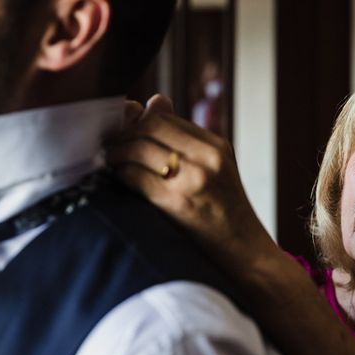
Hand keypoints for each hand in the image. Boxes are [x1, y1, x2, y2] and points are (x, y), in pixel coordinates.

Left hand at [107, 94, 278, 265]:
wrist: (244, 252)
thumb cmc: (225, 212)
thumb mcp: (214, 169)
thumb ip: (184, 138)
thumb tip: (152, 101)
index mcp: (215, 145)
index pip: (163, 117)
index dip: (135, 121)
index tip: (121, 131)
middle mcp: (207, 158)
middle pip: (149, 128)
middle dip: (122, 135)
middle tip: (109, 146)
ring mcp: (193, 179)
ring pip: (138, 149)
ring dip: (117, 154)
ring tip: (110, 162)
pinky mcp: (176, 203)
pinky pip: (134, 177)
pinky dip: (121, 175)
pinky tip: (118, 180)